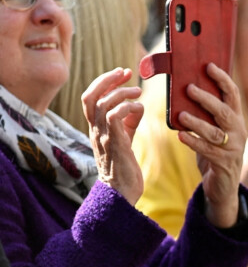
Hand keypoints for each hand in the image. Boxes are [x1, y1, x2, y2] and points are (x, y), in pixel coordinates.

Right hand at [82, 68, 144, 205]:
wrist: (121, 194)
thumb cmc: (124, 166)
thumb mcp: (125, 139)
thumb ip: (128, 122)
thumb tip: (137, 106)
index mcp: (95, 128)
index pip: (89, 98)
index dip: (104, 81)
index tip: (122, 73)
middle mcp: (95, 131)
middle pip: (90, 97)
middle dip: (107, 79)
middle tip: (126, 72)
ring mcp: (102, 137)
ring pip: (102, 104)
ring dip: (121, 92)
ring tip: (137, 91)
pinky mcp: (114, 143)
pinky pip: (114, 116)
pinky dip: (128, 107)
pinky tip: (139, 109)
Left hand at [175, 63, 246, 228]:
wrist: (224, 187)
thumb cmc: (216, 152)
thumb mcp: (216, 130)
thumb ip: (208, 114)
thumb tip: (188, 89)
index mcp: (236, 118)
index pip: (232, 94)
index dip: (222, 79)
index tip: (208, 65)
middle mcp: (237, 131)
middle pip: (224, 111)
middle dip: (207, 99)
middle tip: (189, 88)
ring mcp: (233, 148)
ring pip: (214, 132)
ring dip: (197, 122)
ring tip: (181, 115)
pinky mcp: (224, 163)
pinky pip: (207, 151)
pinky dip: (193, 142)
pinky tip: (181, 136)